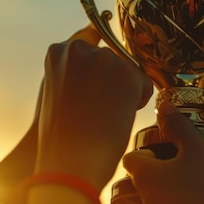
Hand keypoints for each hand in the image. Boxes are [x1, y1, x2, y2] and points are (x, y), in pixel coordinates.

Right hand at [34, 25, 152, 190]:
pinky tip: (118, 118)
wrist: (68, 164)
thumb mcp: (58, 90)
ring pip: (129, 70)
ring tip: (104, 116)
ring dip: (125, 90)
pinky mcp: (127, 76)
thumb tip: (103, 65)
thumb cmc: (61, 136)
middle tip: (98, 109)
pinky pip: (144, 85)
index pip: (91, 39)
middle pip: (112, 57)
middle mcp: (80, 49)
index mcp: (59, 51)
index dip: (99, 65)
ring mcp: (104, 60)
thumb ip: (75, 70)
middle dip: (112, 79)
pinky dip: (138, 101)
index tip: (99, 81)